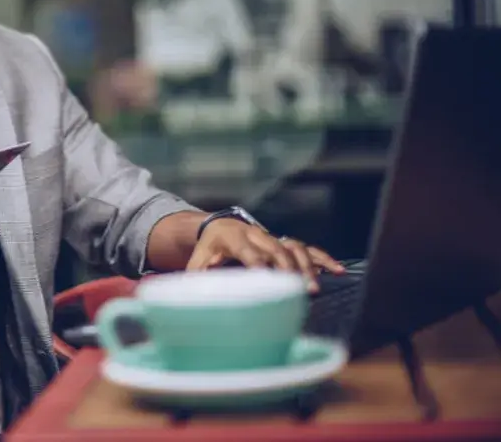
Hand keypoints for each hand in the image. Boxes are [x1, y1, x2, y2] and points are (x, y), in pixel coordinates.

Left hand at [185, 218, 344, 292]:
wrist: (216, 227)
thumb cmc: (206, 250)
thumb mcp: (196, 262)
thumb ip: (194, 278)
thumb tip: (186, 298)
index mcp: (232, 237)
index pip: (248, 250)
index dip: (258, 262)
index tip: (267, 278)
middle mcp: (255, 234)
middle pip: (275, 248)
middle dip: (287, 267)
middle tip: (298, 289)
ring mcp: (272, 236)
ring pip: (294, 246)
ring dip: (306, 266)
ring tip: (314, 288)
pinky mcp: (283, 242)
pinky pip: (306, 248)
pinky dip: (322, 258)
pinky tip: (338, 271)